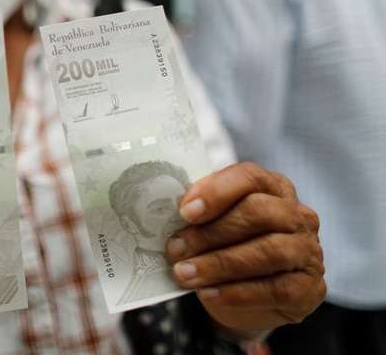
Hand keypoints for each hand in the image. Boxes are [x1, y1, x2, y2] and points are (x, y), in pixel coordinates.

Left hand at [166, 162, 325, 334]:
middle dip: (210, 232)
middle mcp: (297, 215)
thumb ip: (200, 213)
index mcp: (273, 188)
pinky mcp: (310, 288)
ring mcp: (308, 251)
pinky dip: (237, 292)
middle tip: (175, 249)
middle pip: (258, 212)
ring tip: (184, 274)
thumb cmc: (226, 248)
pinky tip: (208, 293)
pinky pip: (275, 288)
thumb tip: (166, 213)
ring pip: (267, 251)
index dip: (216, 191)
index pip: (249, 177)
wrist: (247, 298)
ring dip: (219, 264)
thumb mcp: (212, 224)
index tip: (185, 211)